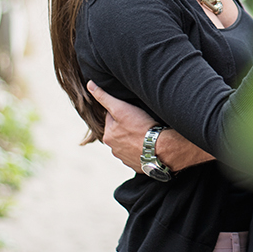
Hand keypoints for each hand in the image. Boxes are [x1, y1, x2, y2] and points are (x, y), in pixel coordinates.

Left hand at [86, 83, 214, 173]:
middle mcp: (114, 150)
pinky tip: (150, 144)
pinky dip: (143, 150)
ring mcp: (126, 159)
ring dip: (135, 139)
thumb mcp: (121, 108)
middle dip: (127, 127)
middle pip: (120, 132)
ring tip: (147, 133)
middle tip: (141, 122)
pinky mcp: (139, 166)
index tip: (133, 112)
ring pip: (129, 144)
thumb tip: (90, 85)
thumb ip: (104, 97)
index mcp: (108, 136)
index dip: (123, 112)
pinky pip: (139, 155)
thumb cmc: (142, 127)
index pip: (112, 118)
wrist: (162, 149)